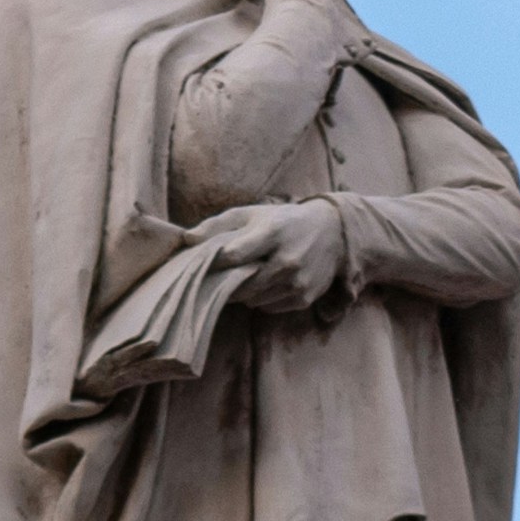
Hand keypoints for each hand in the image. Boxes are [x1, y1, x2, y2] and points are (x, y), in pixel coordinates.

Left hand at [198, 200, 347, 312]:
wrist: (332, 232)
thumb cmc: (283, 221)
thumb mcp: (252, 214)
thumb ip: (217, 225)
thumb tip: (186, 239)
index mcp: (272, 233)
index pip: (234, 255)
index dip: (216, 262)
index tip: (208, 263)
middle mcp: (287, 260)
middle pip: (241, 285)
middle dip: (228, 282)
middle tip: (223, 276)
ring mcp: (297, 281)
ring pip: (253, 300)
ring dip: (246, 292)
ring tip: (247, 277)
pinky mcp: (304, 297)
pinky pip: (269, 307)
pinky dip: (263, 299)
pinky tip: (267, 283)